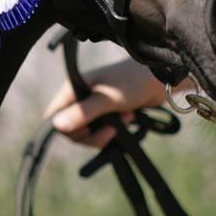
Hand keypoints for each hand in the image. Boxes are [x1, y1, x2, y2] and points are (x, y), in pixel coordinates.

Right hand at [43, 58, 165, 148]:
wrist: (160, 80)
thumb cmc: (132, 82)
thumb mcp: (107, 99)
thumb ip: (83, 112)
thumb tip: (56, 125)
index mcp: (74, 88)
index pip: (55, 116)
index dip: (67, 129)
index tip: (88, 129)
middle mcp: (80, 98)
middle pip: (71, 130)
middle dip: (92, 134)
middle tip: (112, 129)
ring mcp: (93, 108)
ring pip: (87, 135)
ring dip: (106, 133)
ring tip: (126, 118)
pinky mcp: (107, 116)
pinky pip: (101, 134)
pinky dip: (113, 133)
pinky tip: (129, 120)